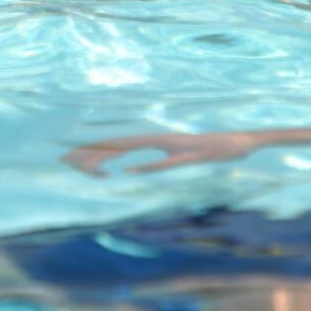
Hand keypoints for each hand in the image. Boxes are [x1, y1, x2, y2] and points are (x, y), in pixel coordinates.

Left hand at [64, 130, 262, 175]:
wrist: (243, 141)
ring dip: (112, 156)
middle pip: (121, 143)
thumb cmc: (214, 148)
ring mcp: (174, 146)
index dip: (98, 147)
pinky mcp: (188, 155)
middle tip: (67, 158)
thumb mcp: (181, 156)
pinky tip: (129, 171)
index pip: (121, 142)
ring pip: (136, 149)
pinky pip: (164, 162)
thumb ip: (161, 160)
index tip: (75, 153)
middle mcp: (161, 139)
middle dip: (94, 150)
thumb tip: (141, 167)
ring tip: (87, 163)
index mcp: (158, 140)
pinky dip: (146, 166)